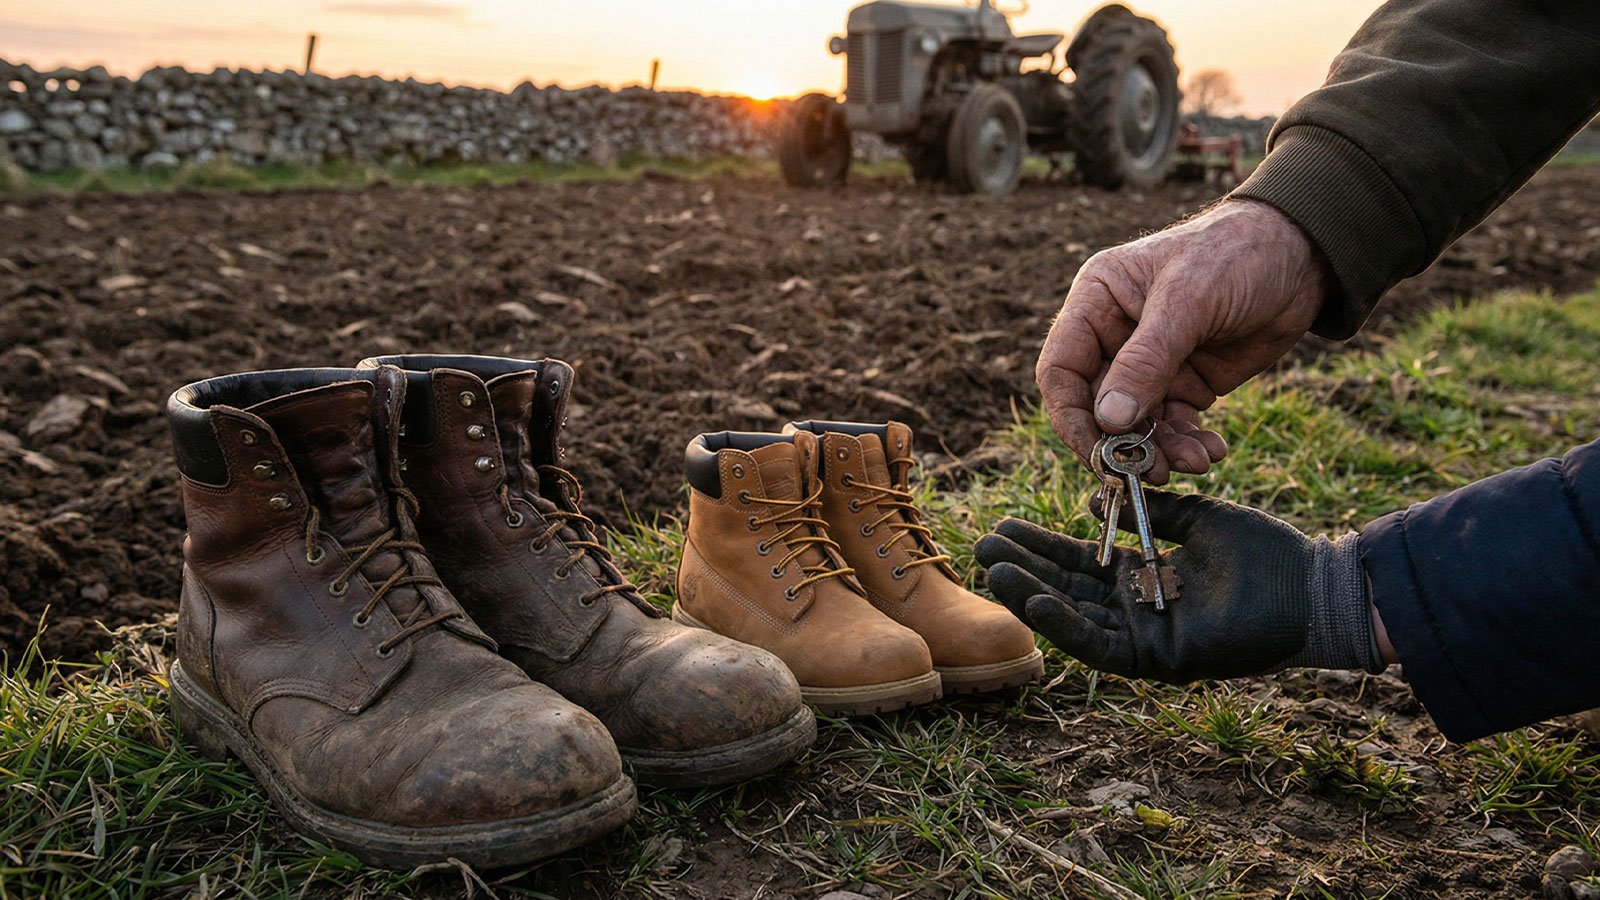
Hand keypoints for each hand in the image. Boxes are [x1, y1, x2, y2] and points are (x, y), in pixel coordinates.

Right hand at [973, 491, 1379, 682]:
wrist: (1312, 586)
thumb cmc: (1264, 554)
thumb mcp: (1194, 518)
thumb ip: (1145, 512)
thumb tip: (1095, 497)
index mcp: (1142, 578)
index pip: (1076, 563)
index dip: (1038, 547)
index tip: (1002, 526)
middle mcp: (1136, 611)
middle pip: (1064, 590)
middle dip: (1021, 568)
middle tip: (980, 546)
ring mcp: (1145, 638)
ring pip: (1074, 618)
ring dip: (1029, 593)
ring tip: (991, 568)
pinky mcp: (1157, 660)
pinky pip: (1100, 645)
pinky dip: (1065, 623)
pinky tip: (1033, 599)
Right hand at [1037, 199, 1330, 482]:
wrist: (1303, 255)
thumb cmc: (1235, 254)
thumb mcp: (1188, 300)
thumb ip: (1146, 361)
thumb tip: (1109, 420)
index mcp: (1097, 302)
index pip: (1062, 370)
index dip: (1072, 417)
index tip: (1098, 453)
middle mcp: (1114, 336)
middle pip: (1097, 407)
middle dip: (1123, 443)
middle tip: (1149, 472)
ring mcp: (1150, 364)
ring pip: (1137, 425)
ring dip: (1161, 451)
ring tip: (1196, 461)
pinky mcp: (1185, 384)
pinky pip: (1173, 427)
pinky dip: (1188, 445)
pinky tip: (1212, 450)